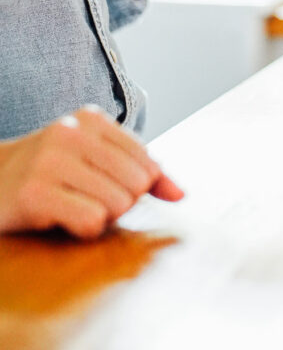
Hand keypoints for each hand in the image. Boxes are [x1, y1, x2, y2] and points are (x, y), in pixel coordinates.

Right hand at [0, 106, 183, 239]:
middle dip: (121, 203)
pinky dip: (83, 229)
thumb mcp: (96, 160)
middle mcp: (71, 132)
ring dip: (101, 218)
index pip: (146, 162)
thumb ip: (142, 172)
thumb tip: (181, 194)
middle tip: (91, 200)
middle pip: (136, 184)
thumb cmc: (54, 173)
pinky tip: (62, 219)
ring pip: (116, 203)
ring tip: (75, 207)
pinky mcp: (34, 193)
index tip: (113, 189)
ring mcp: (50, 160)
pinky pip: (90, 220)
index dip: (139, 187)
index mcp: (91, 119)